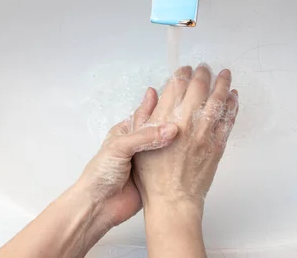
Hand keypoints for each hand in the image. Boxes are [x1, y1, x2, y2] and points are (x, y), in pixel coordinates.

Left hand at [0, 90, 178, 257]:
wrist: (98, 207)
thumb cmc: (100, 174)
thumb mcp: (119, 148)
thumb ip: (144, 137)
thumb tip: (172, 128)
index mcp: (127, 131)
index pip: (146, 112)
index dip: (160, 102)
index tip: (177, 90)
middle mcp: (139, 144)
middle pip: (160, 128)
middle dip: (174, 118)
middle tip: (192, 105)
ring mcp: (148, 160)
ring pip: (168, 145)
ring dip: (180, 138)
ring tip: (198, 124)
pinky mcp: (156, 176)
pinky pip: (170, 163)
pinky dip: (181, 157)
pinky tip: (193, 149)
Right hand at [133, 64, 238, 213]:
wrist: (173, 199)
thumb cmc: (153, 176)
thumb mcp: (139, 142)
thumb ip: (145, 115)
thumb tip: (152, 93)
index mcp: (164, 119)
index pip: (176, 85)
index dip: (182, 73)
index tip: (185, 69)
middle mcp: (186, 122)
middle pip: (198, 86)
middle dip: (203, 73)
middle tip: (205, 68)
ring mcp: (204, 132)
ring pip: (218, 99)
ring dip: (222, 83)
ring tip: (225, 73)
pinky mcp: (217, 143)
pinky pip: (228, 118)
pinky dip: (232, 104)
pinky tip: (233, 96)